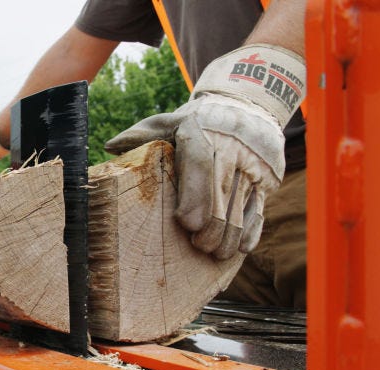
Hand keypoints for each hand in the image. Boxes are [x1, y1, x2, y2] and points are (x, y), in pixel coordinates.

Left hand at [106, 95, 283, 258]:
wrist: (246, 106)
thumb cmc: (197, 122)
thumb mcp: (168, 122)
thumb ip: (140, 135)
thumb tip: (110, 148)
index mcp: (201, 131)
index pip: (200, 164)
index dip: (195, 196)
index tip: (187, 224)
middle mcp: (232, 146)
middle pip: (222, 193)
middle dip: (211, 226)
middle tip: (198, 245)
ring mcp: (254, 163)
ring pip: (242, 206)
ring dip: (229, 235)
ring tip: (214, 253)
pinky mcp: (269, 177)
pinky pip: (260, 209)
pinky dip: (250, 231)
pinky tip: (238, 248)